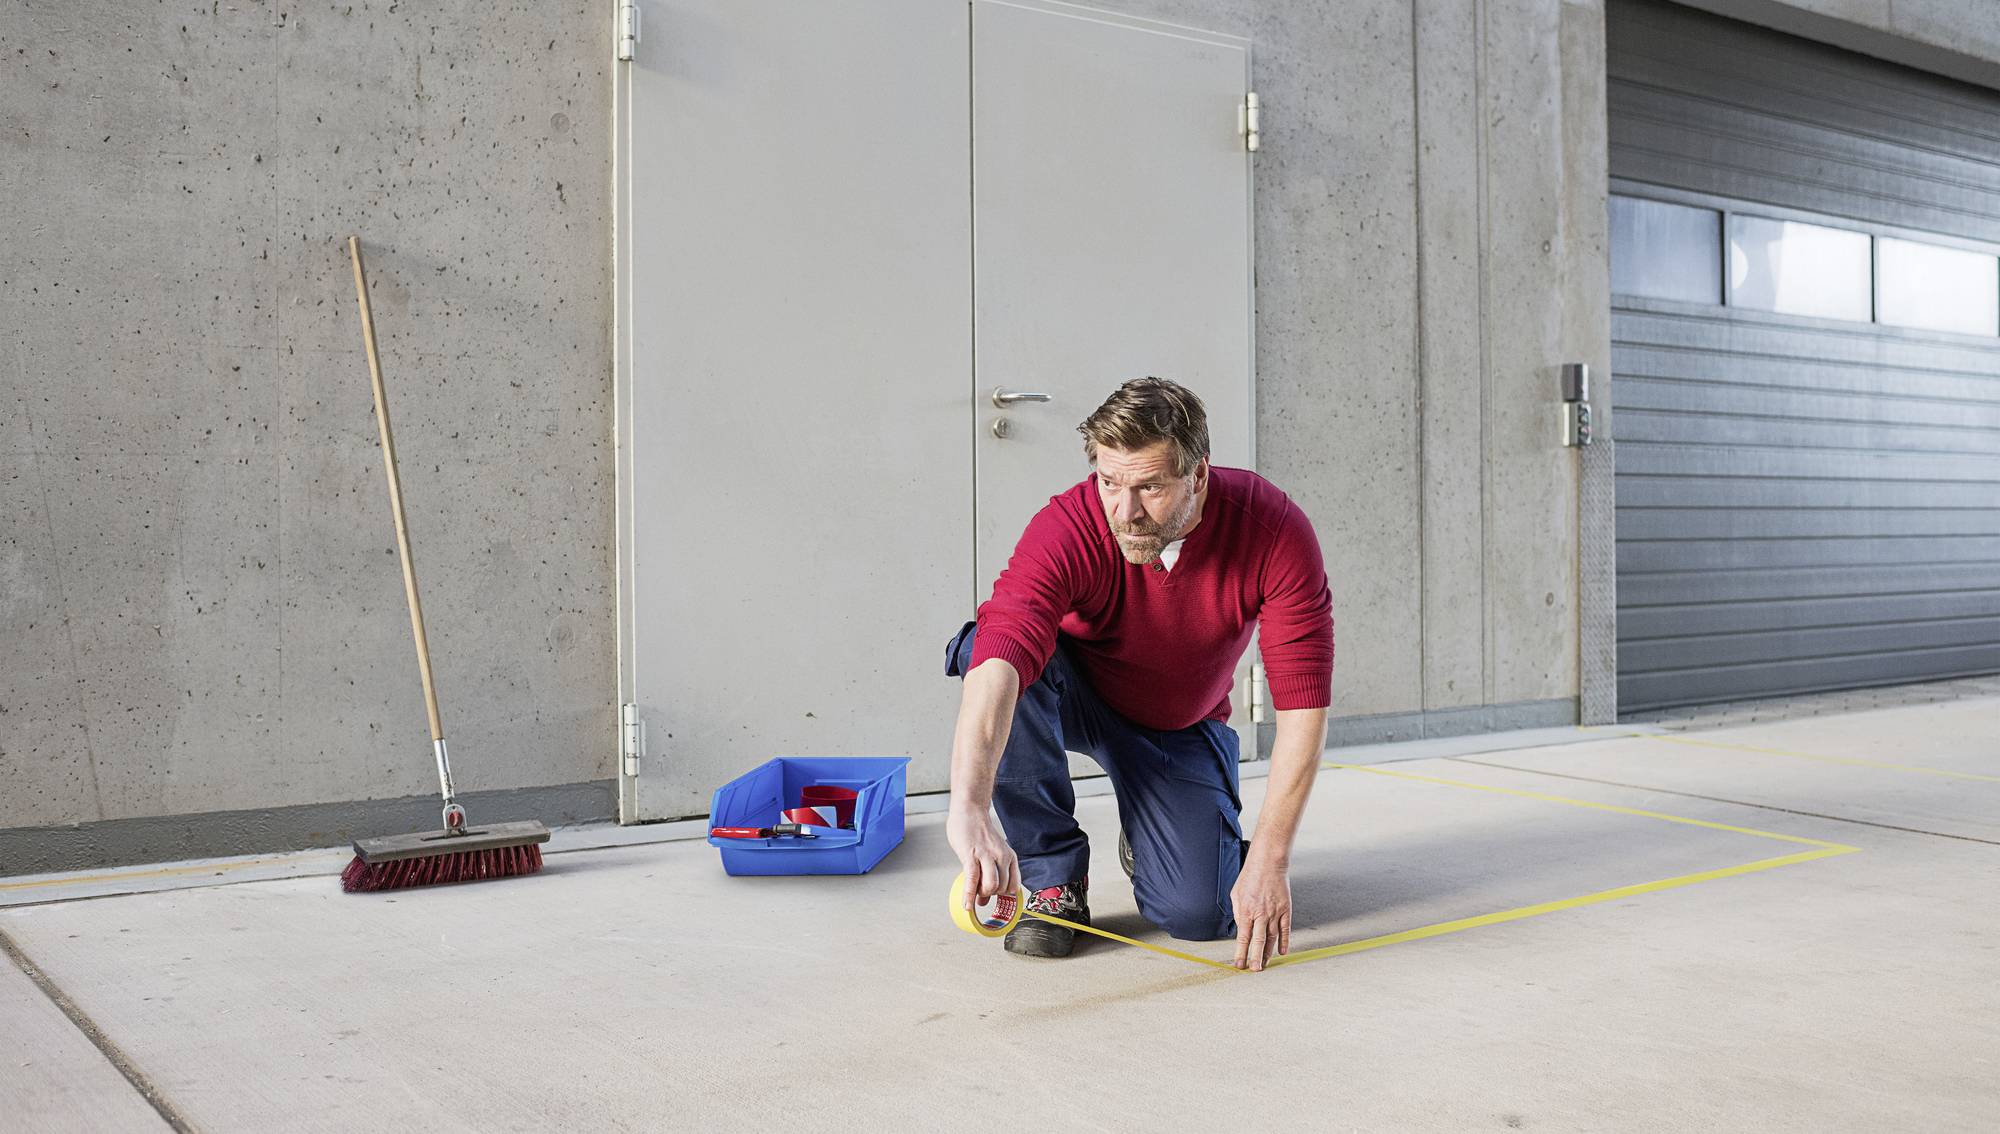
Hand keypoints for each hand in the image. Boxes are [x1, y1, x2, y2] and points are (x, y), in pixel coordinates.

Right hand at [946, 805, 1020, 912]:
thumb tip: (982, 901)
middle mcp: (1001, 857)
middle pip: (1002, 889)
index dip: (1004, 896)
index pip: (1014, 886)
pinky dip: (969, 895)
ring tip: (974, 890)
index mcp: (1009, 857)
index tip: (995, 899)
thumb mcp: (990, 853)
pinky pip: (972, 880)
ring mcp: (987, 856)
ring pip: (991, 886)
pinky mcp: (971, 856)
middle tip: (980, 889)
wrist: (970, 809)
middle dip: (990, 894)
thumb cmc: (978, 832)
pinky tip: (967, 905)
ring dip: (981, 893)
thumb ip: (989, 875)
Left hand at [1229, 852, 1291, 971]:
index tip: (1239, 965)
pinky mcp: (1286, 909)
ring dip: (1268, 953)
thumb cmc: (1250, 877)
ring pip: (1272, 938)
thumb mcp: (1236, 894)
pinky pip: (1285, 930)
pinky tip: (1282, 952)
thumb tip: (1241, 929)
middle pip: (1258, 942)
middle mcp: (1261, 914)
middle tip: (1254, 971)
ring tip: (1265, 964)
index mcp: (1246, 911)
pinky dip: (1284, 942)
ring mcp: (1275, 913)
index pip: (1243, 938)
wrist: (1268, 863)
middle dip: (1255, 959)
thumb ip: (1238, 913)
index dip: (1241, 953)